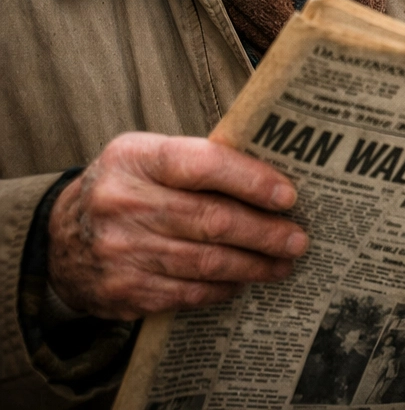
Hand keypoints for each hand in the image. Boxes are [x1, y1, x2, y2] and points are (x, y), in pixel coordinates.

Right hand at [48, 133, 307, 319]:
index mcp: (136, 158)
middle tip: (298, 240)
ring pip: (205, 262)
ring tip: (282, 263)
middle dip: (264, 232)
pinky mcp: (121, 291)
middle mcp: (122, 203)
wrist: (61, 239)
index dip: (251, 181)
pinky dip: (222, 288)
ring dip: (253, 265)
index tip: (289, 196)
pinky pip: (187, 293)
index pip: (203, 165)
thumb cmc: (128, 188)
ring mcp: (120, 250)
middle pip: (211, 220)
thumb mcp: (150, 158)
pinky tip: (243, 281)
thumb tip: (275, 178)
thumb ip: (201, 162)